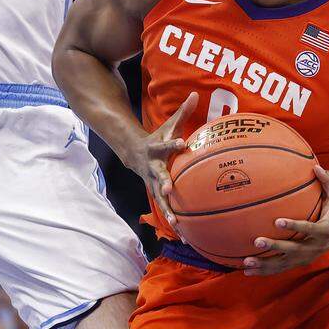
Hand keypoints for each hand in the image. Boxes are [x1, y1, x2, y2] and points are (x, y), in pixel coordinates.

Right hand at [120, 92, 197, 232]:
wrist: (132, 153)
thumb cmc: (157, 138)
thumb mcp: (168, 125)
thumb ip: (183, 112)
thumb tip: (196, 94)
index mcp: (157, 150)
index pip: (165, 144)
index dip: (172, 143)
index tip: (181, 143)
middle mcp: (153, 168)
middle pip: (158, 176)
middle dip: (163, 184)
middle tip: (169, 190)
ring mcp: (153, 182)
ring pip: (160, 199)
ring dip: (168, 211)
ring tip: (177, 224)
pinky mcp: (157, 193)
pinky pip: (165, 208)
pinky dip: (173, 219)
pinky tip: (184, 234)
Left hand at [243, 166, 328, 275]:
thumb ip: (328, 181)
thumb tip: (316, 166)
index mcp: (324, 230)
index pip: (308, 228)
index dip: (294, 225)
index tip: (277, 221)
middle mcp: (316, 246)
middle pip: (293, 250)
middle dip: (275, 247)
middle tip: (257, 241)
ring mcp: (308, 257)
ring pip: (285, 264)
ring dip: (265, 265)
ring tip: (247, 263)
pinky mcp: (301, 262)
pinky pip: (282, 268)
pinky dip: (265, 271)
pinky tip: (248, 271)